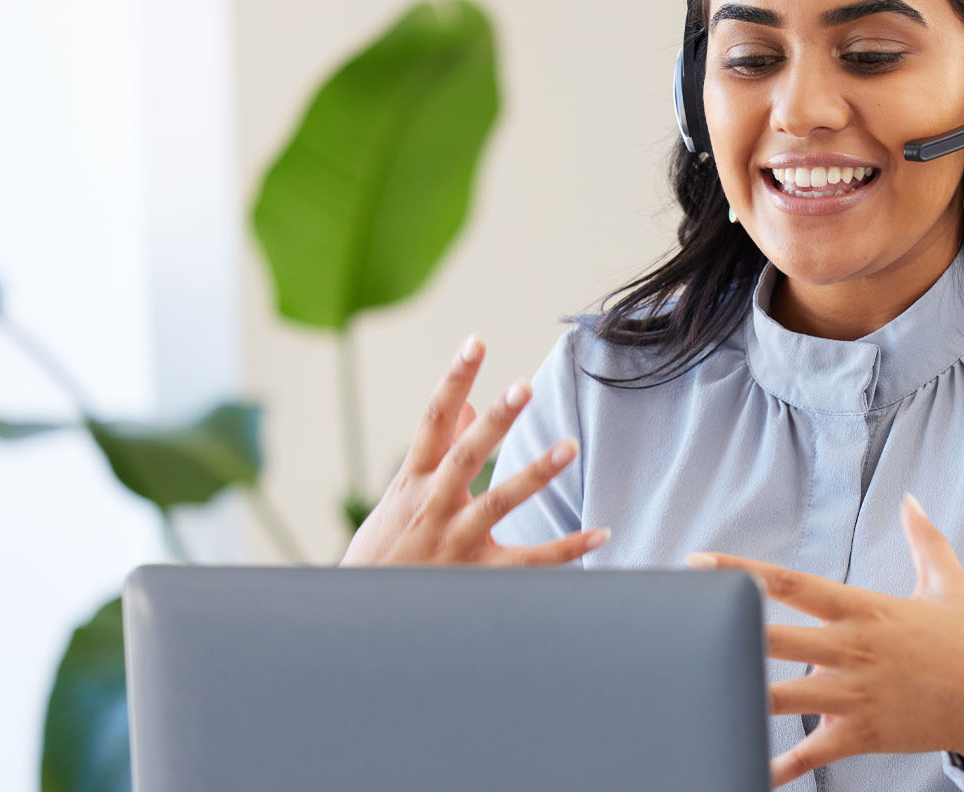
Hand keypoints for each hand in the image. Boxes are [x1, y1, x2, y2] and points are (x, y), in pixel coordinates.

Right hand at [339, 334, 609, 566]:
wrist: (362, 620)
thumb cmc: (383, 554)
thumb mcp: (401, 497)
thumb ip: (437, 453)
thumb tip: (469, 407)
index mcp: (414, 482)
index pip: (433, 420)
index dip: (453, 380)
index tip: (475, 343)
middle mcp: (434, 506)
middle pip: (466, 455)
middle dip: (493, 421)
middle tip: (523, 387)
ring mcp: (456, 541)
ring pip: (498, 503)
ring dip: (535, 473)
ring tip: (569, 446)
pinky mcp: (478, 575)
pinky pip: (529, 560)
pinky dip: (566, 548)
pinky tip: (601, 533)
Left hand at [686, 493, 963, 786]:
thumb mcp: (950, 582)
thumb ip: (924, 539)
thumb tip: (911, 498)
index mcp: (866, 609)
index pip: (793, 585)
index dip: (742, 573)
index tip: (700, 564)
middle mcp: (854, 650)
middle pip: (774, 639)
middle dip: (725, 631)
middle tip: (676, 624)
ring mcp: (856, 695)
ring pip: (783, 697)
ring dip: (738, 695)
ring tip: (692, 695)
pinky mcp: (863, 734)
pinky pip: (810, 755)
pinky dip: (777, 767)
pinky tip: (741, 770)